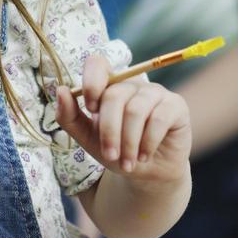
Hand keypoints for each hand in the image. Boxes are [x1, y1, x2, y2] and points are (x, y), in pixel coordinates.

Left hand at [55, 54, 190, 183]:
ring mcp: (155, 92)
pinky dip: (147, 142)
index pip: (97, 63)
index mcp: (108, 86)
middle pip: (114, 95)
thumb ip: (69, 116)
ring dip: (128, 142)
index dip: (91, 82)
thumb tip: (61, 90)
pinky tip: (144, 156)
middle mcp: (132, 84)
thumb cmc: (116, 150)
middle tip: (110, 156)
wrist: (147, 174)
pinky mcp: (176, 105)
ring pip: (135, 110)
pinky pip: (158, 119)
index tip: (90, 109)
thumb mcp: (87, 137)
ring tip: (127, 162)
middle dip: (109, 131)